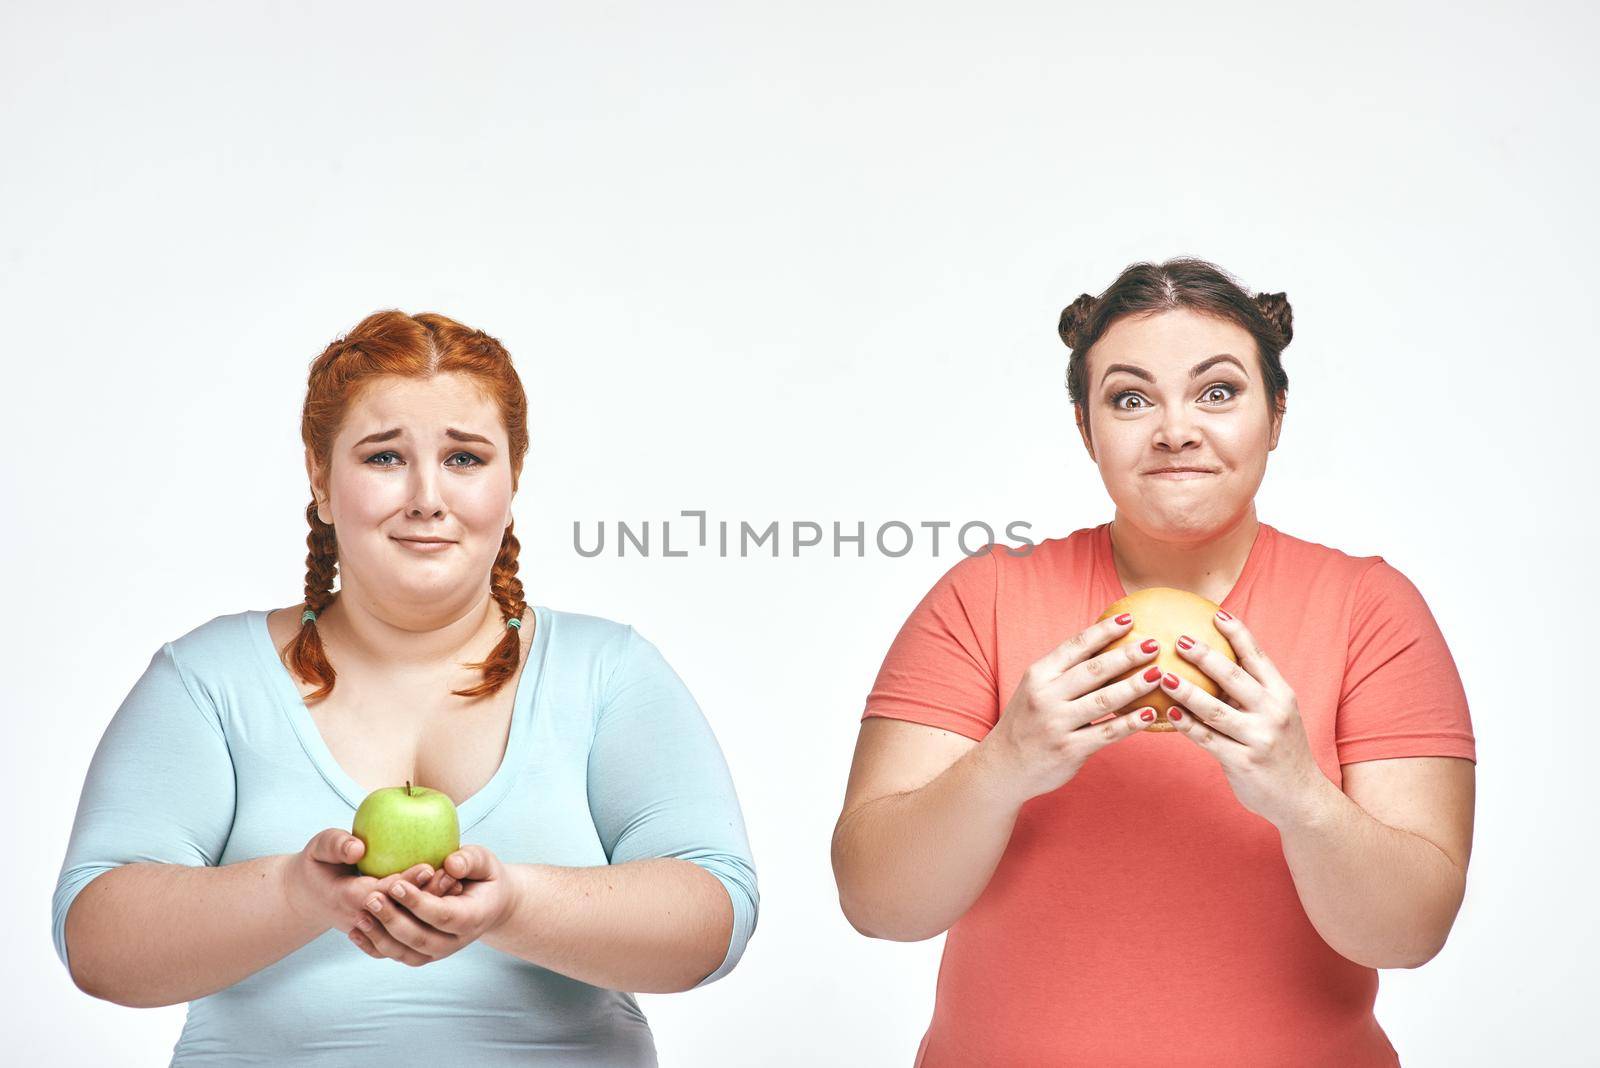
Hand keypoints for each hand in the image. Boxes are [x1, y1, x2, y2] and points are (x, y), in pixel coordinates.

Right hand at [279, 828, 452, 935]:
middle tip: (453, 876)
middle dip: (425, 895)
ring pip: (405, 922)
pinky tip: (447, 897)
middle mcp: (362, 917)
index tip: (428, 866)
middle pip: (399, 910)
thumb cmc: (318, 864)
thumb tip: (358, 848)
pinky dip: (425, 915)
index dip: (403, 883)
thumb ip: (336, 845)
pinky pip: (406, 927)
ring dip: (430, 906)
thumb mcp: (319, 848)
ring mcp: (372, 927)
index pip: (379, 893)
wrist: (309, 896)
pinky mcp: (379, 930)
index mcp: (345, 897)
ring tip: (456, 885)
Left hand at [348, 845, 518, 966]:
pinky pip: (397, 956)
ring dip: (380, 937)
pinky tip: (356, 932)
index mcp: (473, 917)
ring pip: (406, 953)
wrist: (489, 904)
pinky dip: (375, 948)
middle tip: (371, 898)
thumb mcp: (484, 861)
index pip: (444, 915)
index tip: (395, 885)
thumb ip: (470, 860)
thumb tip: (451, 864)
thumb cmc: (484, 877)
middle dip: (393, 920)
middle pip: (421, 939)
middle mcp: (456, 941)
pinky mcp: (423, 954)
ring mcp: (439, 951)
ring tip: (360, 916)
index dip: (419, 903)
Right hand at [982, 612, 1165, 802]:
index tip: (1129, 619)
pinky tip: (1150, 714)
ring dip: (1134, 686)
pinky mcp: (1069, 750)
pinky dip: (1130, 723)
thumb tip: (1106, 646)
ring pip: (1103, 700)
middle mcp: (1045, 697)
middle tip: (1153, 644)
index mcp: (1038, 675)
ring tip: (1159, 675)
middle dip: (1126, 655)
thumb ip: (1065, 672)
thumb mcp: (1036, 689)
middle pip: (1093, 670)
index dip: (1104, 631)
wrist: (1004, 765)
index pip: (1075, 647)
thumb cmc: (1028, 721)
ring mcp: (1057, 724)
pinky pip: (1106, 732)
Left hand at [1160, 610, 1327, 826]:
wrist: (1301, 797)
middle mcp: (1273, 713)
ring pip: (1215, 710)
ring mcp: (1258, 738)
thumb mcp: (1276, 714)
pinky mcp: (1243, 762)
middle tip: (1179, 640)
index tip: (1216, 614)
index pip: (1257, 657)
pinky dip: (1186, 725)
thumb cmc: (1279, 748)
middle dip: (1205, 656)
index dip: (1237, 633)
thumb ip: (1251, 691)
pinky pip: (1207, 740)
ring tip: (1162, 676)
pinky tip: (1166, 713)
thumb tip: (1212, 659)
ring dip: (1186, 691)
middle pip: (1234, 678)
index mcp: (1282, 694)